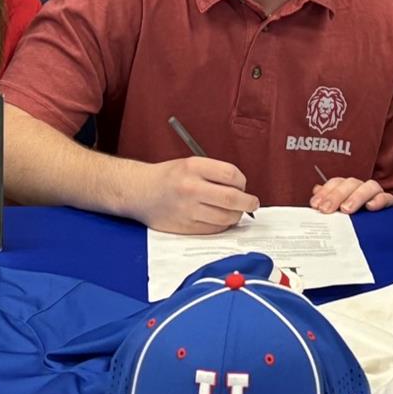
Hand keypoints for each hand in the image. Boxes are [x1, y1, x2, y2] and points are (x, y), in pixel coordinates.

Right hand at [136, 157, 258, 234]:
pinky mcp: (185, 227)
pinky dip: (222, 226)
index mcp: (193, 167)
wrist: (140, 192)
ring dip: (236, 216)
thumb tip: (241, 189)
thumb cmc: (167, 177)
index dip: (242, 181)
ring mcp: (188, 209)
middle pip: (232, 198)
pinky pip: (214, 229)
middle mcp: (191, 187)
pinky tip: (219, 219)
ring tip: (235, 212)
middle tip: (252, 203)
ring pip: (225, 217)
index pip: (231, 174)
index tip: (243, 186)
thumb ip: (214, 173)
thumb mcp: (189, 164)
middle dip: (248, 203)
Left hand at [309, 177, 392, 213]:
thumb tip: (315, 190)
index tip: (315, 205)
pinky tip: (370, 207)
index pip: (336, 183)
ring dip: (356, 196)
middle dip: (336, 195)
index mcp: (348, 188)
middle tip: (326, 209)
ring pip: (368, 186)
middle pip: (350, 183)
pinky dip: (378, 200)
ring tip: (346, 209)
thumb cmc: (355, 220)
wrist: (382, 230)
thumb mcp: (339, 214)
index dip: (325, 191)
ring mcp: (376, 194)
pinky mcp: (389, 203)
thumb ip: (328, 202)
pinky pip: (387, 197)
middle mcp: (361, 188)